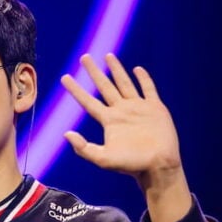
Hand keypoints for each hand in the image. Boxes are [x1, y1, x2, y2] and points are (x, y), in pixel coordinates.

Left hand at [62, 53, 190, 221]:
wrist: (157, 166)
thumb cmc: (130, 165)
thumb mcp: (103, 159)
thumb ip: (83, 148)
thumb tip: (66, 134)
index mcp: (108, 121)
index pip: (88, 101)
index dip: (76, 89)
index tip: (65, 77)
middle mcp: (121, 111)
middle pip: (104, 86)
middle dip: (94, 72)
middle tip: (84, 57)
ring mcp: (138, 108)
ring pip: (124, 83)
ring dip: (116, 69)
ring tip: (108, 55)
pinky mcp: (155, 108)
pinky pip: (148, 89)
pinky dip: (143, 79)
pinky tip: (137, 69)